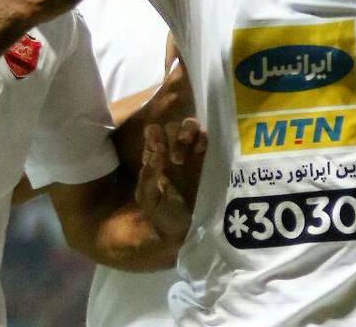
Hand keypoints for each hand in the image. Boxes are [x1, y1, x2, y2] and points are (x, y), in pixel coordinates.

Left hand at [136, 119, 207, 234]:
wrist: (188, 230)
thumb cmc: (165, 216)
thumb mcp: (149, 200)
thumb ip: (147, 178)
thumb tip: (156, 154)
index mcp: (155, 158)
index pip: (152, 133)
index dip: (154, 135)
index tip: (158, 148)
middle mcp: (172, 150)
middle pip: (170, 127)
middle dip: (171, 137)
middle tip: (176, 159)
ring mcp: (191, 152)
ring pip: (189, 126)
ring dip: (187, 131)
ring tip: (188, 144)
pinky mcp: (208, 156)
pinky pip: (207, 137)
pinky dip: (203, 137)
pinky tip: (201, 149)